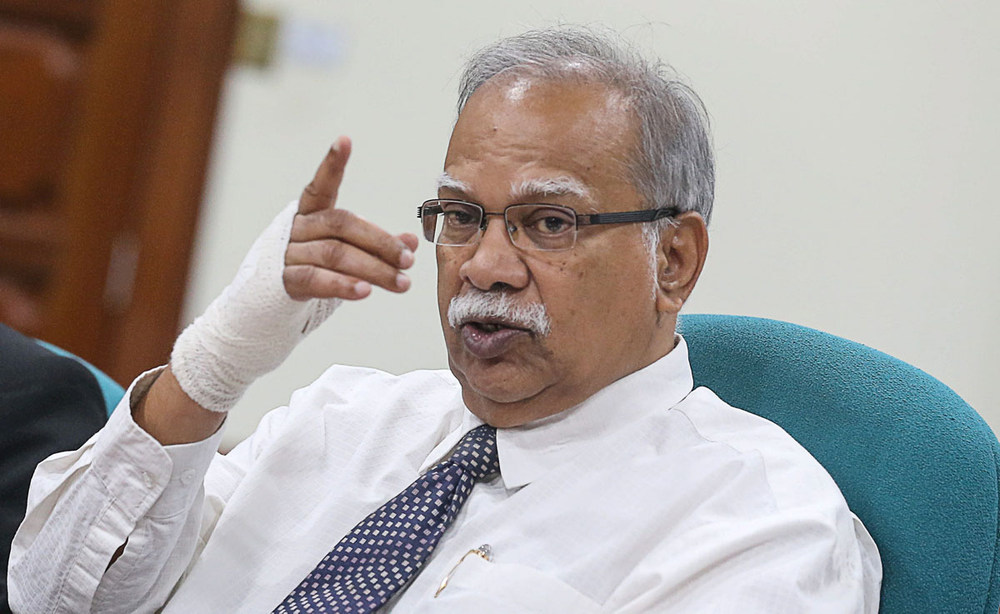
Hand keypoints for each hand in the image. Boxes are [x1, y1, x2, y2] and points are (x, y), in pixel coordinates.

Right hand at [284, 136, 418, 300]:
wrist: (273, 298)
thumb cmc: (317, 266)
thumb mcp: (347, 251)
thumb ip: (378, 244)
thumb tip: (412, 240)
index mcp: (311, 213)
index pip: (321, 185)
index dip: (332, 164)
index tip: (344, 140)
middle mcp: (298, 228)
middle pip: (342, 225)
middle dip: (381, 243)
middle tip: (409, 260)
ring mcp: (289, 253)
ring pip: (335, 254)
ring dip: (373, 270)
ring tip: (401, 282)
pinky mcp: (286, 281)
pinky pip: (316, 280)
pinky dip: (343, 285)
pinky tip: (365, 291)